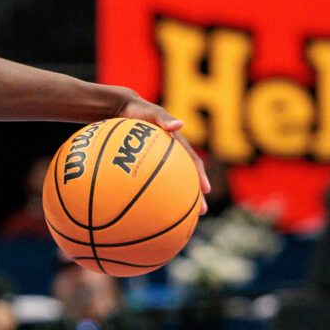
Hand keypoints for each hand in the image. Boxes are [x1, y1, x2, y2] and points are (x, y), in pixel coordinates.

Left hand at [111, 92, 210, 212]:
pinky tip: (144, 210)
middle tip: (201, 212)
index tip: (207, 190)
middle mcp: (171, 157)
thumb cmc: (138, 112)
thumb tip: (179, 125)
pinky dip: (150, 195)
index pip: (192, 163)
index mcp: (177, 146)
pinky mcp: (144, 165)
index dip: (200, 176)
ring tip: (179, 219)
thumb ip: (164, 119)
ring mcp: (158, 162)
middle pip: (186, 178)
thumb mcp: (151, 112)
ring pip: (169, 184)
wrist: (123, 111)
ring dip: (176, 200)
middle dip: (195, 195)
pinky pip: (148, 182)